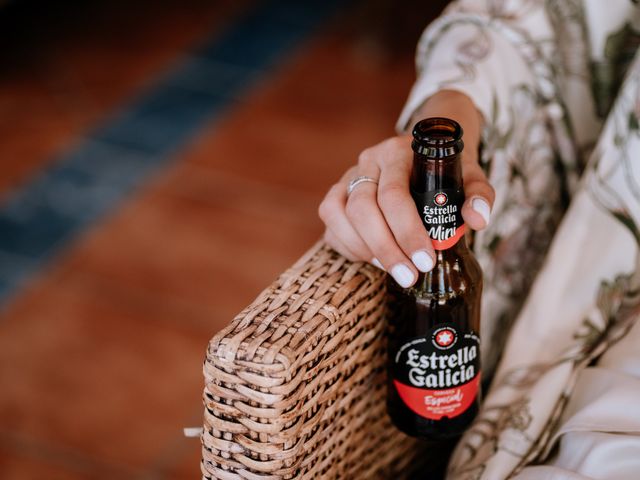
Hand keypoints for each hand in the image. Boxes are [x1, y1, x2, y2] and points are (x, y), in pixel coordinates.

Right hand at [318, 90, 494, 287]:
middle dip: (386, 249)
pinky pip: (330, 224)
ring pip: (338, 215)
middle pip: (362, 208)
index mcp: (397, 153)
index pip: (393, 195)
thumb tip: (477, 220)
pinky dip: (349, 247)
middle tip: (409, 276)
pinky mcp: (337, 195)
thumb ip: (480, 195)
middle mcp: (368, 161)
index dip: (407, 232)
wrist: (426, 151)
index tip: (425, 261)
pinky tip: (373, 258)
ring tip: (393, 268)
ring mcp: (348, 177)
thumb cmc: (447, 170)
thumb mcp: (470, 177)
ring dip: (364, 249)